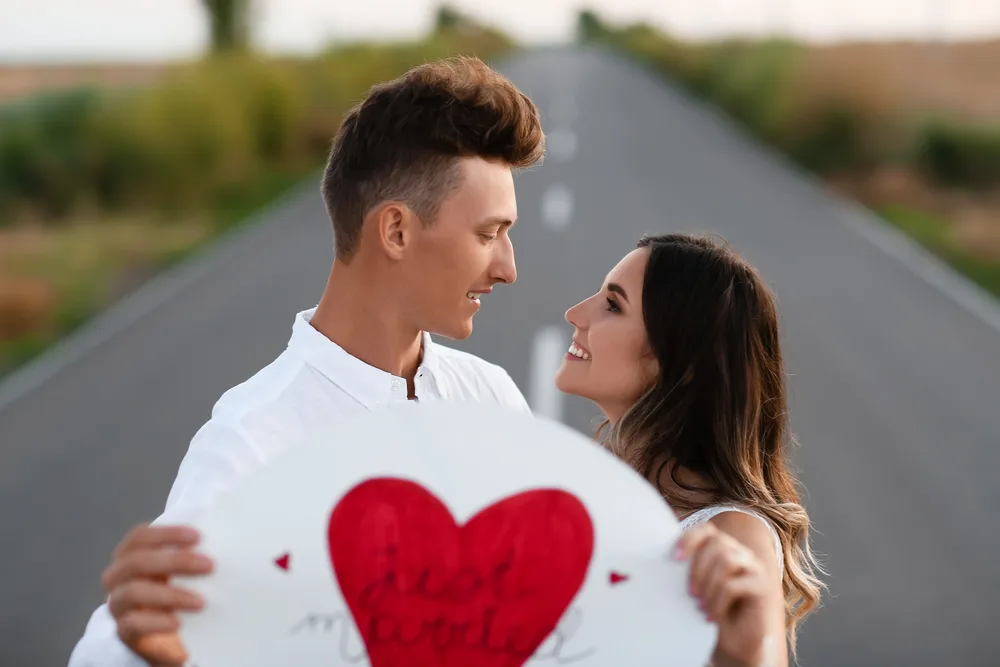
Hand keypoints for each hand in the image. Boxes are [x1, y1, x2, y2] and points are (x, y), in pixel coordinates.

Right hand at [101, 524, 212, 666]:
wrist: (171, 638)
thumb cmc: (180, 590)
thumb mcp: (185, 570)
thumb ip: (193, 554)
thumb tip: (223, 542)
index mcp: (130, 554)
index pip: (140, 536)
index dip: (167, 534)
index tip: (198, 537)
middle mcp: (118, 576)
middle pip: (138, 561)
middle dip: (175, 561)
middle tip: (209, 565)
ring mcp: (118, 603)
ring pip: (134, 592)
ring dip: (171, 594)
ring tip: (201, 602)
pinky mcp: (124, 631)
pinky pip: (132, 624)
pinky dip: (157, 622)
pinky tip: (179, 623)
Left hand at [675, 522, 777, 665]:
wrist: (734, 641)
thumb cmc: (711, 610)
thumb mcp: (696, 587)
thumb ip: (686, 569)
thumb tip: (661, 555)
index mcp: (723, 548)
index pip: (707, 530)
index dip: (689, 538)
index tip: (674, 559)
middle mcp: (741, 553)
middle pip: (718, 542)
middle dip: (698, 567)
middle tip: (690, 593)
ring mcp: (755, 568)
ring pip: (727, 560)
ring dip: (709, 585)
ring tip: (700, 605)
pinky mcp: (763, 586)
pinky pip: (733, 585)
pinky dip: (717, 602)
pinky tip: (711, 616)